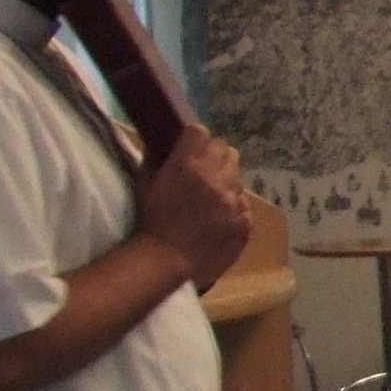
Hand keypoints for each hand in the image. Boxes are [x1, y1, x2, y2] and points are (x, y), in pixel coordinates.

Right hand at [136, 129, 251, 287]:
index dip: (194, 138)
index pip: (201, 132)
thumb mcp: (145, 182)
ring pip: (237, 174)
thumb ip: (156, 157)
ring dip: (225, 179)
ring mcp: (234, 201)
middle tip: (204, 168)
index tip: (190, 146)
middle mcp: (216, 179)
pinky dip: (234, 204)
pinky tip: (219, 215)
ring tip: (211, 195)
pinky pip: (244, 201)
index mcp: (188, 166)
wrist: (168, 258)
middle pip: (225, 149)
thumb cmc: (151, 219)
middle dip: (214, 154)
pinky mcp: (245, 219)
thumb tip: (163, 140)